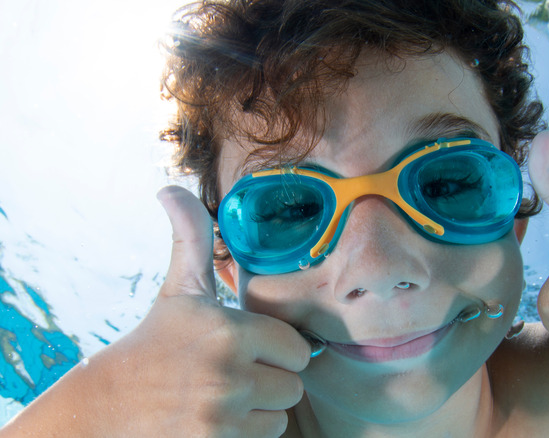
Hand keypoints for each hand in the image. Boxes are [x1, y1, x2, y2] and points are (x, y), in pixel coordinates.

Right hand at [88, 187, 310, 436]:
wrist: (105, 406)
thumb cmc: (152, 344)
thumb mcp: (177, 291)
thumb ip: (190, 240)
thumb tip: (170, 189)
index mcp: (230, 331)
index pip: (297, 348)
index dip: (277, 348)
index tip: (250, 347)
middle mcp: (230, 373)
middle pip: (294, 384)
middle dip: (272, 379)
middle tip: (237, 373)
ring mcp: (223, 415)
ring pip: (281, 413)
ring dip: (262, 407)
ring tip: (226, 396)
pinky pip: (266, 437)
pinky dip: (248, 432)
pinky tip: (219, 419)